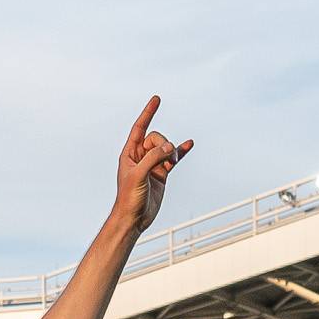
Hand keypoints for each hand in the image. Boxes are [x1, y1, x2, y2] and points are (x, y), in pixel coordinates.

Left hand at [112, 97, 196, 233]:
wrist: (134, 218)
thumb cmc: (130, 198)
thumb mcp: (138, 175)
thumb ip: (152, 158)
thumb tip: (170, 147)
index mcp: (129, 154)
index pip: (140, 128)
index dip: (148, 113)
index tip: (156, 99)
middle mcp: (140, 157)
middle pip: (156, 138)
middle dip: (163, 144)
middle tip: (166, 156)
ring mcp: (152, 164)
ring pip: (166, 148)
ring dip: (172, 152)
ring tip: (171, 161)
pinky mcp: (162, 174)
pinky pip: (174, 158)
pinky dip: (181, 152)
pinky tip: (189, 144)